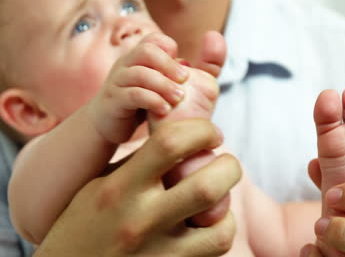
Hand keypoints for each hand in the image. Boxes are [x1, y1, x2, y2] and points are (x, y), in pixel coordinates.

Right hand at [34, 119, 241, 256]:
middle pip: (208, 182)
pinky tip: (208, 223)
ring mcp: (158, 250)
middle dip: (228, 166)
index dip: (201, 130)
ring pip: (221, 219)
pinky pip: (217, 244)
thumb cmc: (86, 224)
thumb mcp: (102, 184)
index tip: (210, 133)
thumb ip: (141, 162)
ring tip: (217, 196)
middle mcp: (140, 218)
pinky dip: (222, 228)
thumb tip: (185, 137)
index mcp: (119, 188)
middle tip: (223, 164)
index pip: (170, 142)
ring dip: (228, 201)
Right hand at [87, 32, 188, 143]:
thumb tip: (187, 63)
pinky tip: (165, 109)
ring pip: (140, 74)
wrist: (107, 124)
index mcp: (137, 58)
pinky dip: (152, 100)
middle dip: (169, 64)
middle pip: (147, 51)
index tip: (184, 68)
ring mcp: (117, 81)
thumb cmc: (138, 104)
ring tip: (179, 98)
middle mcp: (125, 65)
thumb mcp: (156, 87)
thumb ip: (171, 76)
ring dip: (164, 85)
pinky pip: (133, 95)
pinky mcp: (113, 101)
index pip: (153, 40)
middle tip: (185, 80)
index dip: (170, 48)